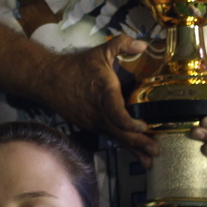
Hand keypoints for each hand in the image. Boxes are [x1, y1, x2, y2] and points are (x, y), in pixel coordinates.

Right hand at [42, 36, 158, 163]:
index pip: (118, 116)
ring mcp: (93, 121)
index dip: (131, 124)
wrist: (49, 80)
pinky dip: (121, 143)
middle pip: (121, 133)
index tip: (145, 126)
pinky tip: (132, 151)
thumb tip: (144, 44)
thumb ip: (122, 44)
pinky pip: (108, 135)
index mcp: (105, 95)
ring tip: (148, 162)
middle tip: (156, 152)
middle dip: (139, 144)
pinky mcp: (89, 125)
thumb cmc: (77, 66)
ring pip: (116, 137)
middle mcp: (99, 113)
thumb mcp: (101, 52)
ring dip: (133, 149)